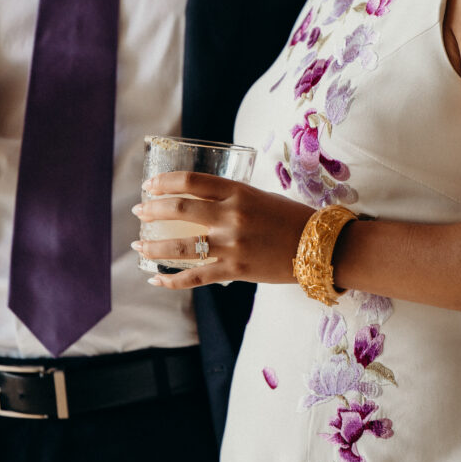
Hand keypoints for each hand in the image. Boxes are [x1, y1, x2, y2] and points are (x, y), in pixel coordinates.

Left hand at [131, 171, 313, 287]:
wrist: (321, 247)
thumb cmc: (292, 219)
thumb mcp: (261, 196)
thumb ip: (232, 197)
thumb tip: (202, 200)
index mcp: (238, 192)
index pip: (190, 181)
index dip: (164, 182)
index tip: (149, 186)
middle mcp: (231, 216)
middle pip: (179, 209)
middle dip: (152, 210)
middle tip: (139, 211)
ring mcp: (232, 245)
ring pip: (180, 246)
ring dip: (153, 246)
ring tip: (139, 246)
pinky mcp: (235, 270)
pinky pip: (195, 277)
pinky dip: (172, 280)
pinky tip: (156, 279)